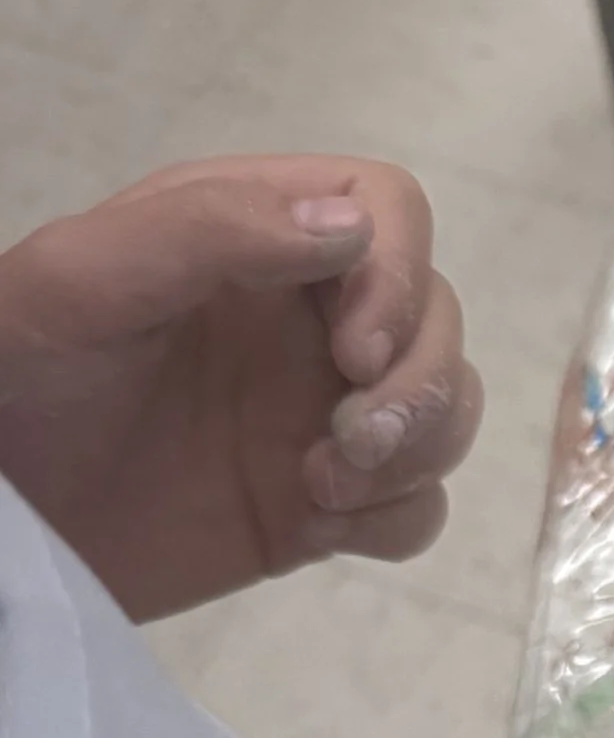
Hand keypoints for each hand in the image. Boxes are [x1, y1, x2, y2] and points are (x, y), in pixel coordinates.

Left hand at [0, 156, 484, 619]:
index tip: (354, 350)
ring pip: (447, 411)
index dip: (399, 276)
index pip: (389, 213)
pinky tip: (317, 524)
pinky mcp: (320, 508)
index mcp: (252, 236)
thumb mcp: (84, 280)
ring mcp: (318, 414)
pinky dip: (396, 516)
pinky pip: (416, 506)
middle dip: (421, 384)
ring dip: (419, 450)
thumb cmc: (15, 372)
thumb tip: (350, 227)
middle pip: (438, 318)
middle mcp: (303, 317)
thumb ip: (208, 232)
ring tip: (325, 486)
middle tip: (349, 442)